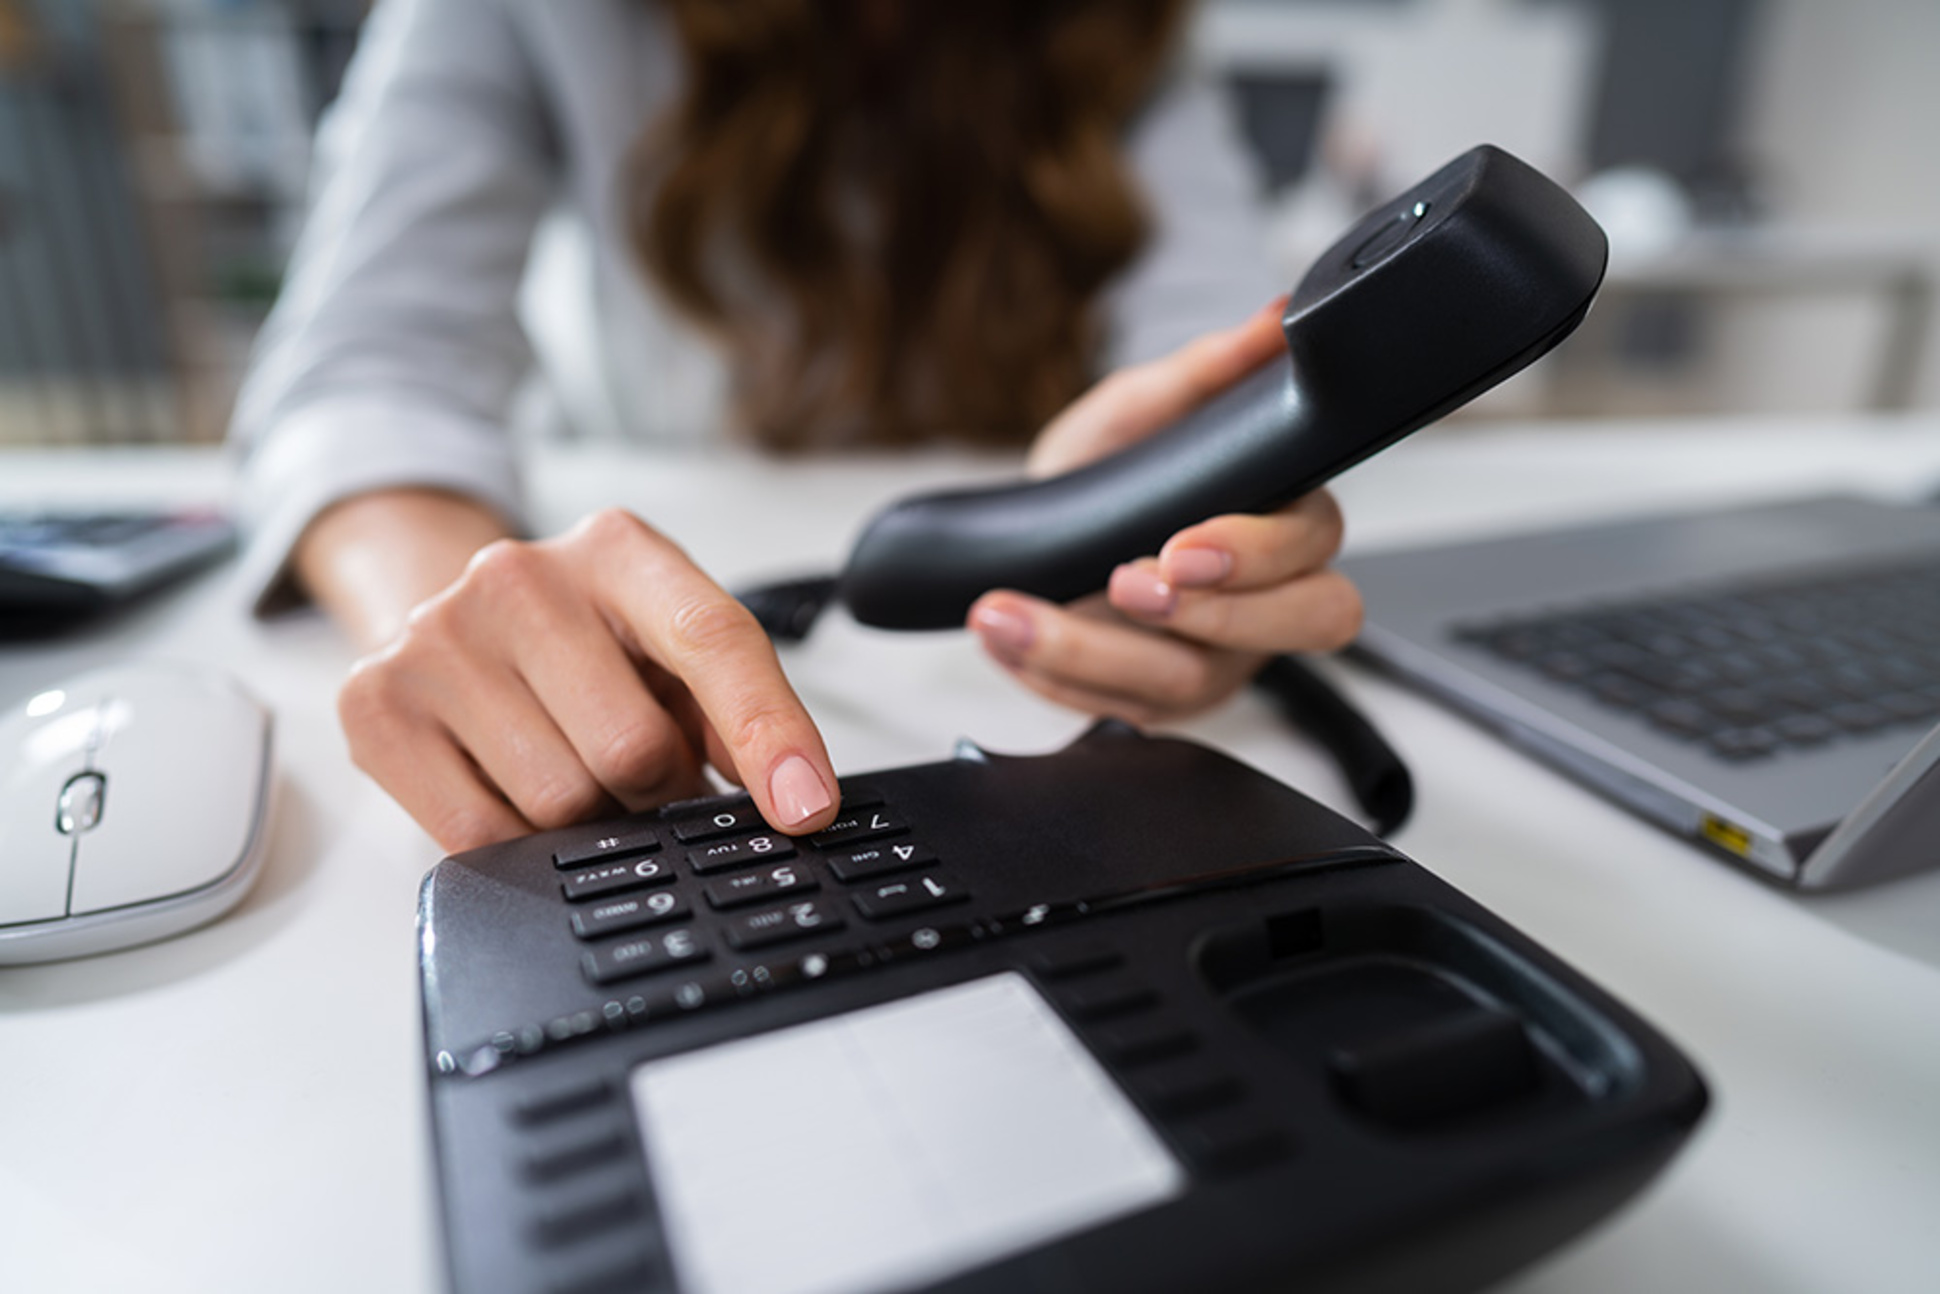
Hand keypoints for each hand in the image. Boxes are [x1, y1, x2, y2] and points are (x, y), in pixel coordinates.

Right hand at [315, 497, 839, 853]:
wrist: (447, 618)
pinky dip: (517, 842)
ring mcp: (436, 635)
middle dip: (654, 788)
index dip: (769, 732)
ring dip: (585, 817)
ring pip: (558, 801)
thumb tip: (792, 798)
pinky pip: (480, 835)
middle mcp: (519, 575)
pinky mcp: (375, 704)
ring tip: (572, 768)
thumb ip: (738, 708)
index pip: (713, 639)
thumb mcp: (670, 649)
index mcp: (619, 550)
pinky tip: (512, 789)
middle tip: (638, 771)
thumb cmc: (586, 647)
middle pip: (633, 748)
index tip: (804, 807)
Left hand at [966, 302, 1363, 723]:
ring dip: (1093, 651)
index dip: (1255, 555)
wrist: (1038, 533)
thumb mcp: (1140, 409)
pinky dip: (1053, 679)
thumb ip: (1208, 370)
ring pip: (1192, 681)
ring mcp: (1219, 659)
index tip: (1181, 546)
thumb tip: (1274, 319)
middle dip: (1210, 614)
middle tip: (1120, 583)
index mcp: (1283, 519)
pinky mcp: (1160, 703)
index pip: (1314, 549)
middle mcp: (1268, 599)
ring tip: (1014, 613)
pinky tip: (1005, 638)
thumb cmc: (1106, 471)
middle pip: (1300, 628)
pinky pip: (1124, 712)